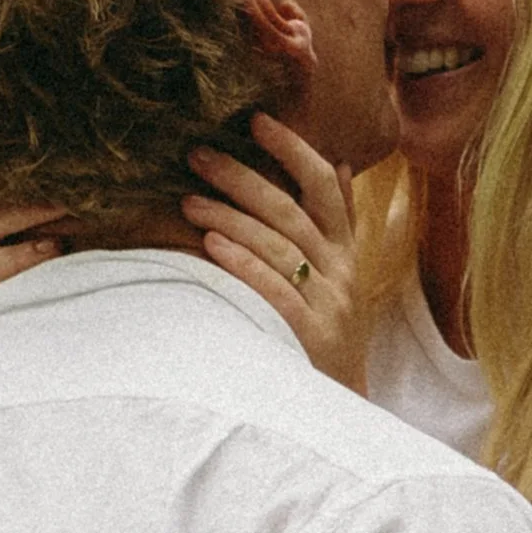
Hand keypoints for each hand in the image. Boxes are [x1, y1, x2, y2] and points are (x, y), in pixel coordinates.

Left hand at [185, 114, 366, 392]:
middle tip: (197, 155)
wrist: (337, 412)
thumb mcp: (341, 278)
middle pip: (291, 212)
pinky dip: (243, 266)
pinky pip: (274, 293)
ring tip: (188, 201)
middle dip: (242, 178)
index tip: (257, 120)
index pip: (324, 187)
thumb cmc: (326, 337)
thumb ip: (340, 222)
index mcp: (343, 251)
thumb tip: (342, 165)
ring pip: (278, 247)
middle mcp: (339, 272)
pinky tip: (211, 248)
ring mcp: (327, 304)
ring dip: (230, 219)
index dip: (294, 150)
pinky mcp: (310, 337)